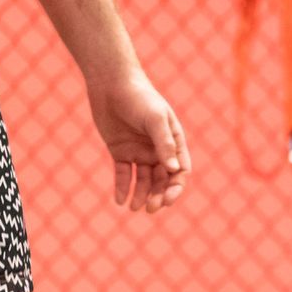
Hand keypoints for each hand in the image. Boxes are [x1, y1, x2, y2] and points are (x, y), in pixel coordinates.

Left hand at [87, 73, 189, 212]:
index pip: (180, 172)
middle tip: (150, 208)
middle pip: (161, 180)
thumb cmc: (139, 97)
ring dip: (140, 195)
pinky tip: (119, 200)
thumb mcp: (155, 120)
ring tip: (134, 208)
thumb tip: (174, 171)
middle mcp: (158, 151)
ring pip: (143, 180)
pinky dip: (122, 187)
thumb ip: (165, 144)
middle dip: (157, 196)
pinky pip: (123, 174)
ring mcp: (139, 152)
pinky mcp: (120, 152)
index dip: (175, 188)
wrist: (112, 83)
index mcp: (174, 144)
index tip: (166, 200)